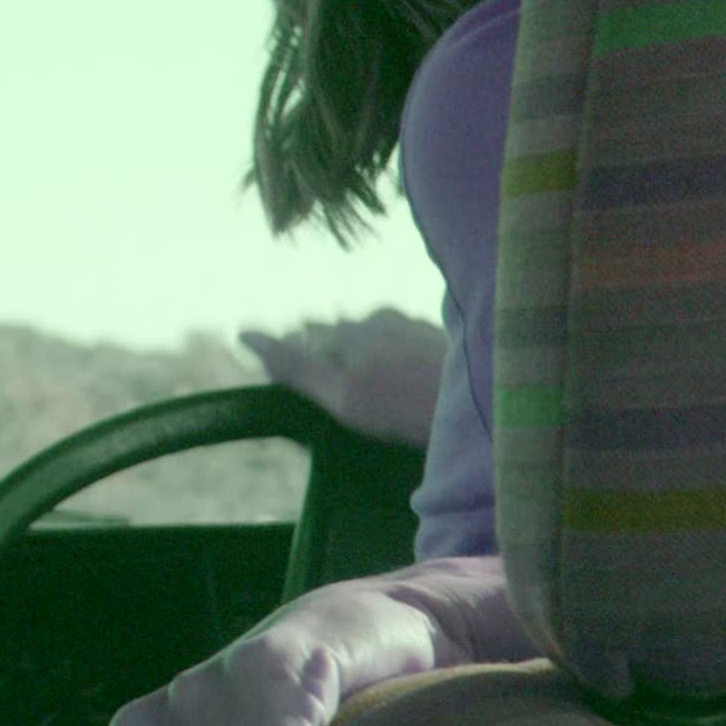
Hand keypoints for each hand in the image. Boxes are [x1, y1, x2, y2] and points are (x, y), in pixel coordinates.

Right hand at [240, 308, 446, 447]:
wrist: (481, 402)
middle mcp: (375, 317)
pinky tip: (401, 376)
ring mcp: (409, 322)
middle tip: (334, 391)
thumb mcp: (340, 396)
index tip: (299, 386)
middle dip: (328, 353)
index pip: (305, 338)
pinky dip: (390, 354)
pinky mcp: (436, 334)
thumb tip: (244, 334)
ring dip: (361, 352)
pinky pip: (399, 338)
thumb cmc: (403, 408)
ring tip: (367, 386)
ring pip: (369, 333)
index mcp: (348, 331)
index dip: (296, 359)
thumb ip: (294, 365)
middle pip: (337, 333)